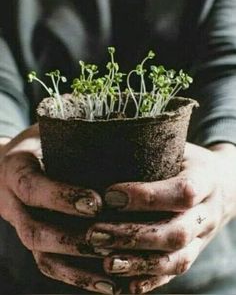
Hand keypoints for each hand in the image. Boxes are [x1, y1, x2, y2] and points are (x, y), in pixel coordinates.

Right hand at [0, 125, 119, 293]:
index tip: (95, 202)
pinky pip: (51, 266)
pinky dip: (78, 277)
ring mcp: (23, 225)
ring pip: (43, 255)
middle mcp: (13, 203)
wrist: (12, 167)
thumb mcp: (49, 128)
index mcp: (16, 170)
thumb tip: (120, 118)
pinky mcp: (36, 241)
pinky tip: (108, 283)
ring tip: (114, 268)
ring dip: (78, 265)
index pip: (32, 187)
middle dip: (71, 237)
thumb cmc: (39, 143)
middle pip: (34, 230)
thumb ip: (74, 129)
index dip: (61, 197)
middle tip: (108, 237)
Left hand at [86, 142, 235, 292]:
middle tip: (96, 233)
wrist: (224, 185)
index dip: (147, 197)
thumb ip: (154, 148)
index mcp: (206, 180)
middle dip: (135, 236)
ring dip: (139, 263)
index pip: (183, 192)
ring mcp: (204, 238)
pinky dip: (149, 281)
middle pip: (178, 232)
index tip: (110, 195)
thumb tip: (109, 145)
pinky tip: (123, 283)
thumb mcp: (180, 148)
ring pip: (177, 260)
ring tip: (105, 261)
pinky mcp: (195, 252)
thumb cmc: (191, 163)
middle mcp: (208, 213)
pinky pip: (175, 273)